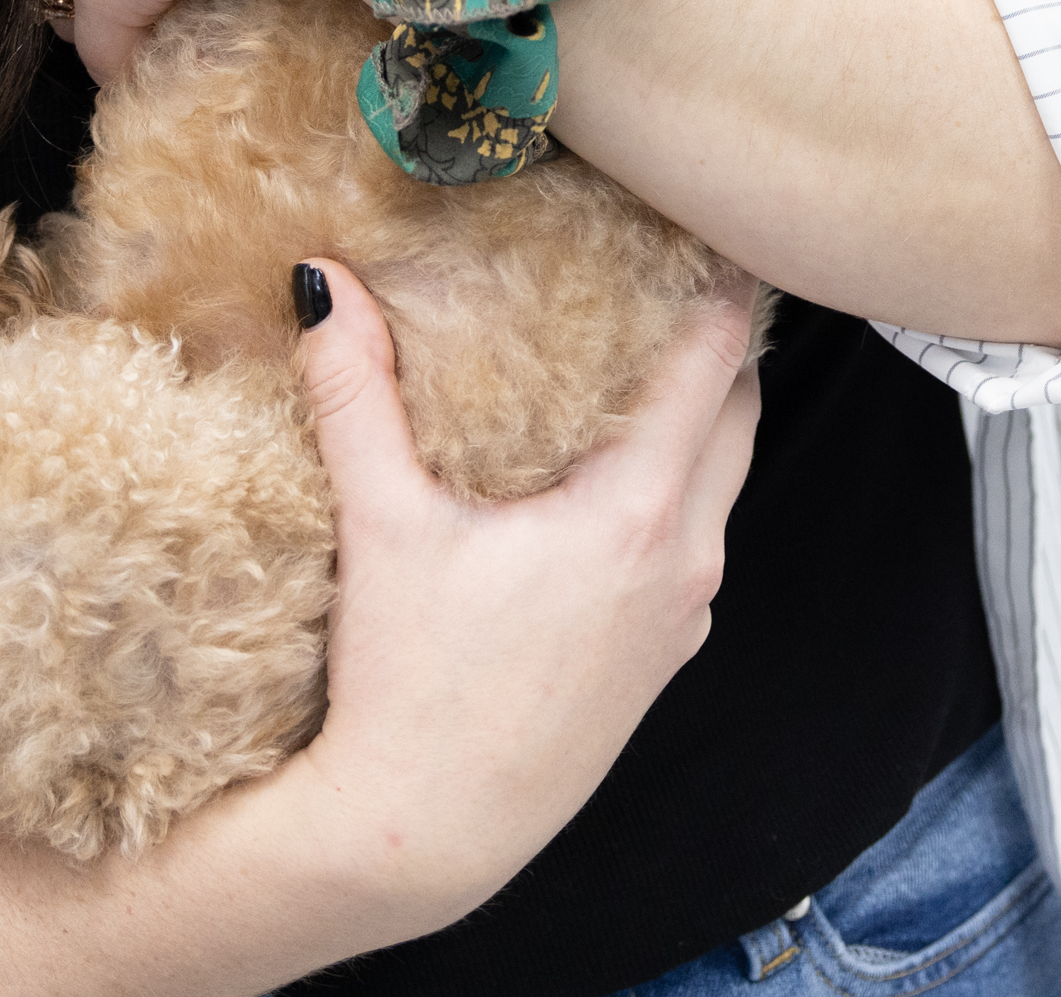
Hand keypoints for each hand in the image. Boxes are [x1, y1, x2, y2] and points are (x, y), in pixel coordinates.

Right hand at [272, 261, 759, 933]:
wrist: (425, 836)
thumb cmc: (409, 688)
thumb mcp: (382, 526)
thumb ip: (356, 392)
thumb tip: (320, 278)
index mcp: (637, 510)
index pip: (715, 359)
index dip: (722, 283)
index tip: (719, 224)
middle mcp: (686, 557)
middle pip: (739, 410)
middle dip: (721, 340)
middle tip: (682, 273)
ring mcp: (685, 614)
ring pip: (724, 480)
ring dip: (702, 418)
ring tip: (648, 361)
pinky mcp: (664, 656)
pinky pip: (696, 543)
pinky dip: (679, 489)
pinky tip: (613, 479)